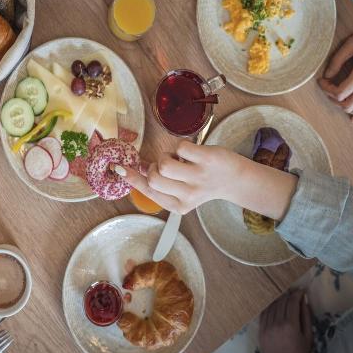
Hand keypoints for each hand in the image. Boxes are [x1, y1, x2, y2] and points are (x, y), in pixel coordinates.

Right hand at [123, 142, 241, 213]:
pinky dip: (181, 146)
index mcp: (178, 206)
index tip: (117, 168)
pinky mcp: (208, 160)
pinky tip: (191, 154)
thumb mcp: (180, 191)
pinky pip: (180, 147)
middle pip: (153, 178)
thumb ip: (159, 183)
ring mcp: (199, 178)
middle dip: (154, 166)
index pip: (148, 191)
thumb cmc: (202, 183)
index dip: (131, 178)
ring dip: (166, 156)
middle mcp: (188, 196)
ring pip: (164, 164)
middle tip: (167, 165)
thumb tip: (134, 168)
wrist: (235, 179)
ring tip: (179, 159)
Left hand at [259, 290, 311, 352]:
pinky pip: (264, 314)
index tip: (301, 290)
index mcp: (291, 325)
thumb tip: (304, 301)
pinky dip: (269, 307)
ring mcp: (267, 327)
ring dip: (278, 299)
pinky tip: (274, 305)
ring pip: (272, 306)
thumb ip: (306, 317)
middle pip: (281, 302)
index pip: (292, 302)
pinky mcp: (260, 331)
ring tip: (285, 297)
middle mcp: (277, 324)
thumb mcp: (308, 336)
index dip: (297, 294)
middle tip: (294, 292)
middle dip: (288, 295)